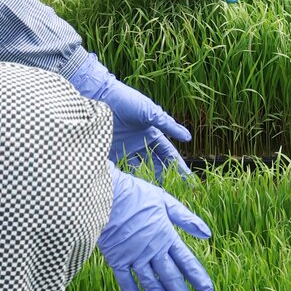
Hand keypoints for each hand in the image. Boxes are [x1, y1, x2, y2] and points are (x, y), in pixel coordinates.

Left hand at [65, 54, 191, 180]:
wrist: (100, 96)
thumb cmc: (127, 101)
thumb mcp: (150, 112)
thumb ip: (168, 125)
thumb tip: (187, 137)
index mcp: (151, 133)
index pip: (168, 154)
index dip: (179, 166)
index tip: (189, 180)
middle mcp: (140, 143)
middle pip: (156, 164)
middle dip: (166, 177)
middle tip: (175, 192)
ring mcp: (126, 148)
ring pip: (140, 168)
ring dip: (148, 179)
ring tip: (156, 194)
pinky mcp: (111, 152)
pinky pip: (122, 167)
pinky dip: (128, 176)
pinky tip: (134, 188)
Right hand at [98, 166, 212, 290]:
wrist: (105, 196)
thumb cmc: (135, 194)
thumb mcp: (165, 201)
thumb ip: (186, 218)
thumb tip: (208, 234)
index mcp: (166, 236)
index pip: (186, 261)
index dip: (197, 277)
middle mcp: (152, 250)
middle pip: (170, 277)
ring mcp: (133, 257)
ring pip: (150, 283)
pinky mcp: (116, 259)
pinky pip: (125, 280)